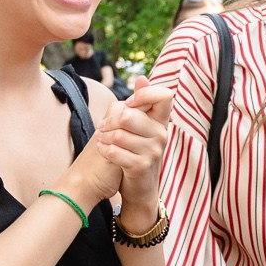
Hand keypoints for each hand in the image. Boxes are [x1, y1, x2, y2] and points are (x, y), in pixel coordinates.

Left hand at [89, 83, 173, 217]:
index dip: (143, 95)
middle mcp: (161, 134)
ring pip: (118, 134)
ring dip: (103, 137)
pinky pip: (115, 151)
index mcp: (161, 121)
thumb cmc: (137, 151)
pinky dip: (104, 150)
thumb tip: (141, 78)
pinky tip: (103, 150)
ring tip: (101, 139)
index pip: (163, 96)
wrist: (140, 187)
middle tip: (103, 127)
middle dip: (109, 121)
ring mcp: (153, 151)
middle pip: (128, 115)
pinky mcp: (141, 166)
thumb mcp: (140, 126)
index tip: (129, 103)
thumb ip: (140, 103)